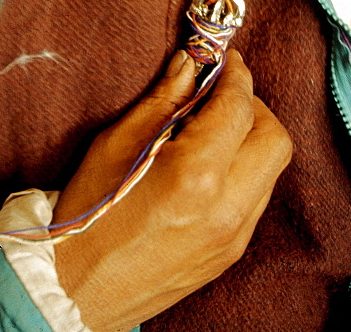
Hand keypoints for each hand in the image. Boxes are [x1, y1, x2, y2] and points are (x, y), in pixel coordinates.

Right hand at [53, 49, 291, 331]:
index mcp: (195, 175)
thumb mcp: (116, 143)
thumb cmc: (89, 213)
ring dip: (251, 139)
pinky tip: (209, 166)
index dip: (235, 75)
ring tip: (212, 130)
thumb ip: (163, 99)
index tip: (225, 60)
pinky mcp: (231, 252)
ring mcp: (233, 235)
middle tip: (221, 96)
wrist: (76, 290)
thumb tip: (190, 63)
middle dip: (253, 107)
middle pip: (274, 137)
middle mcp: (225, 207)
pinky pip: (257, 197)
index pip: (239, 107)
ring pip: (271, 169)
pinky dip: (244, 170)